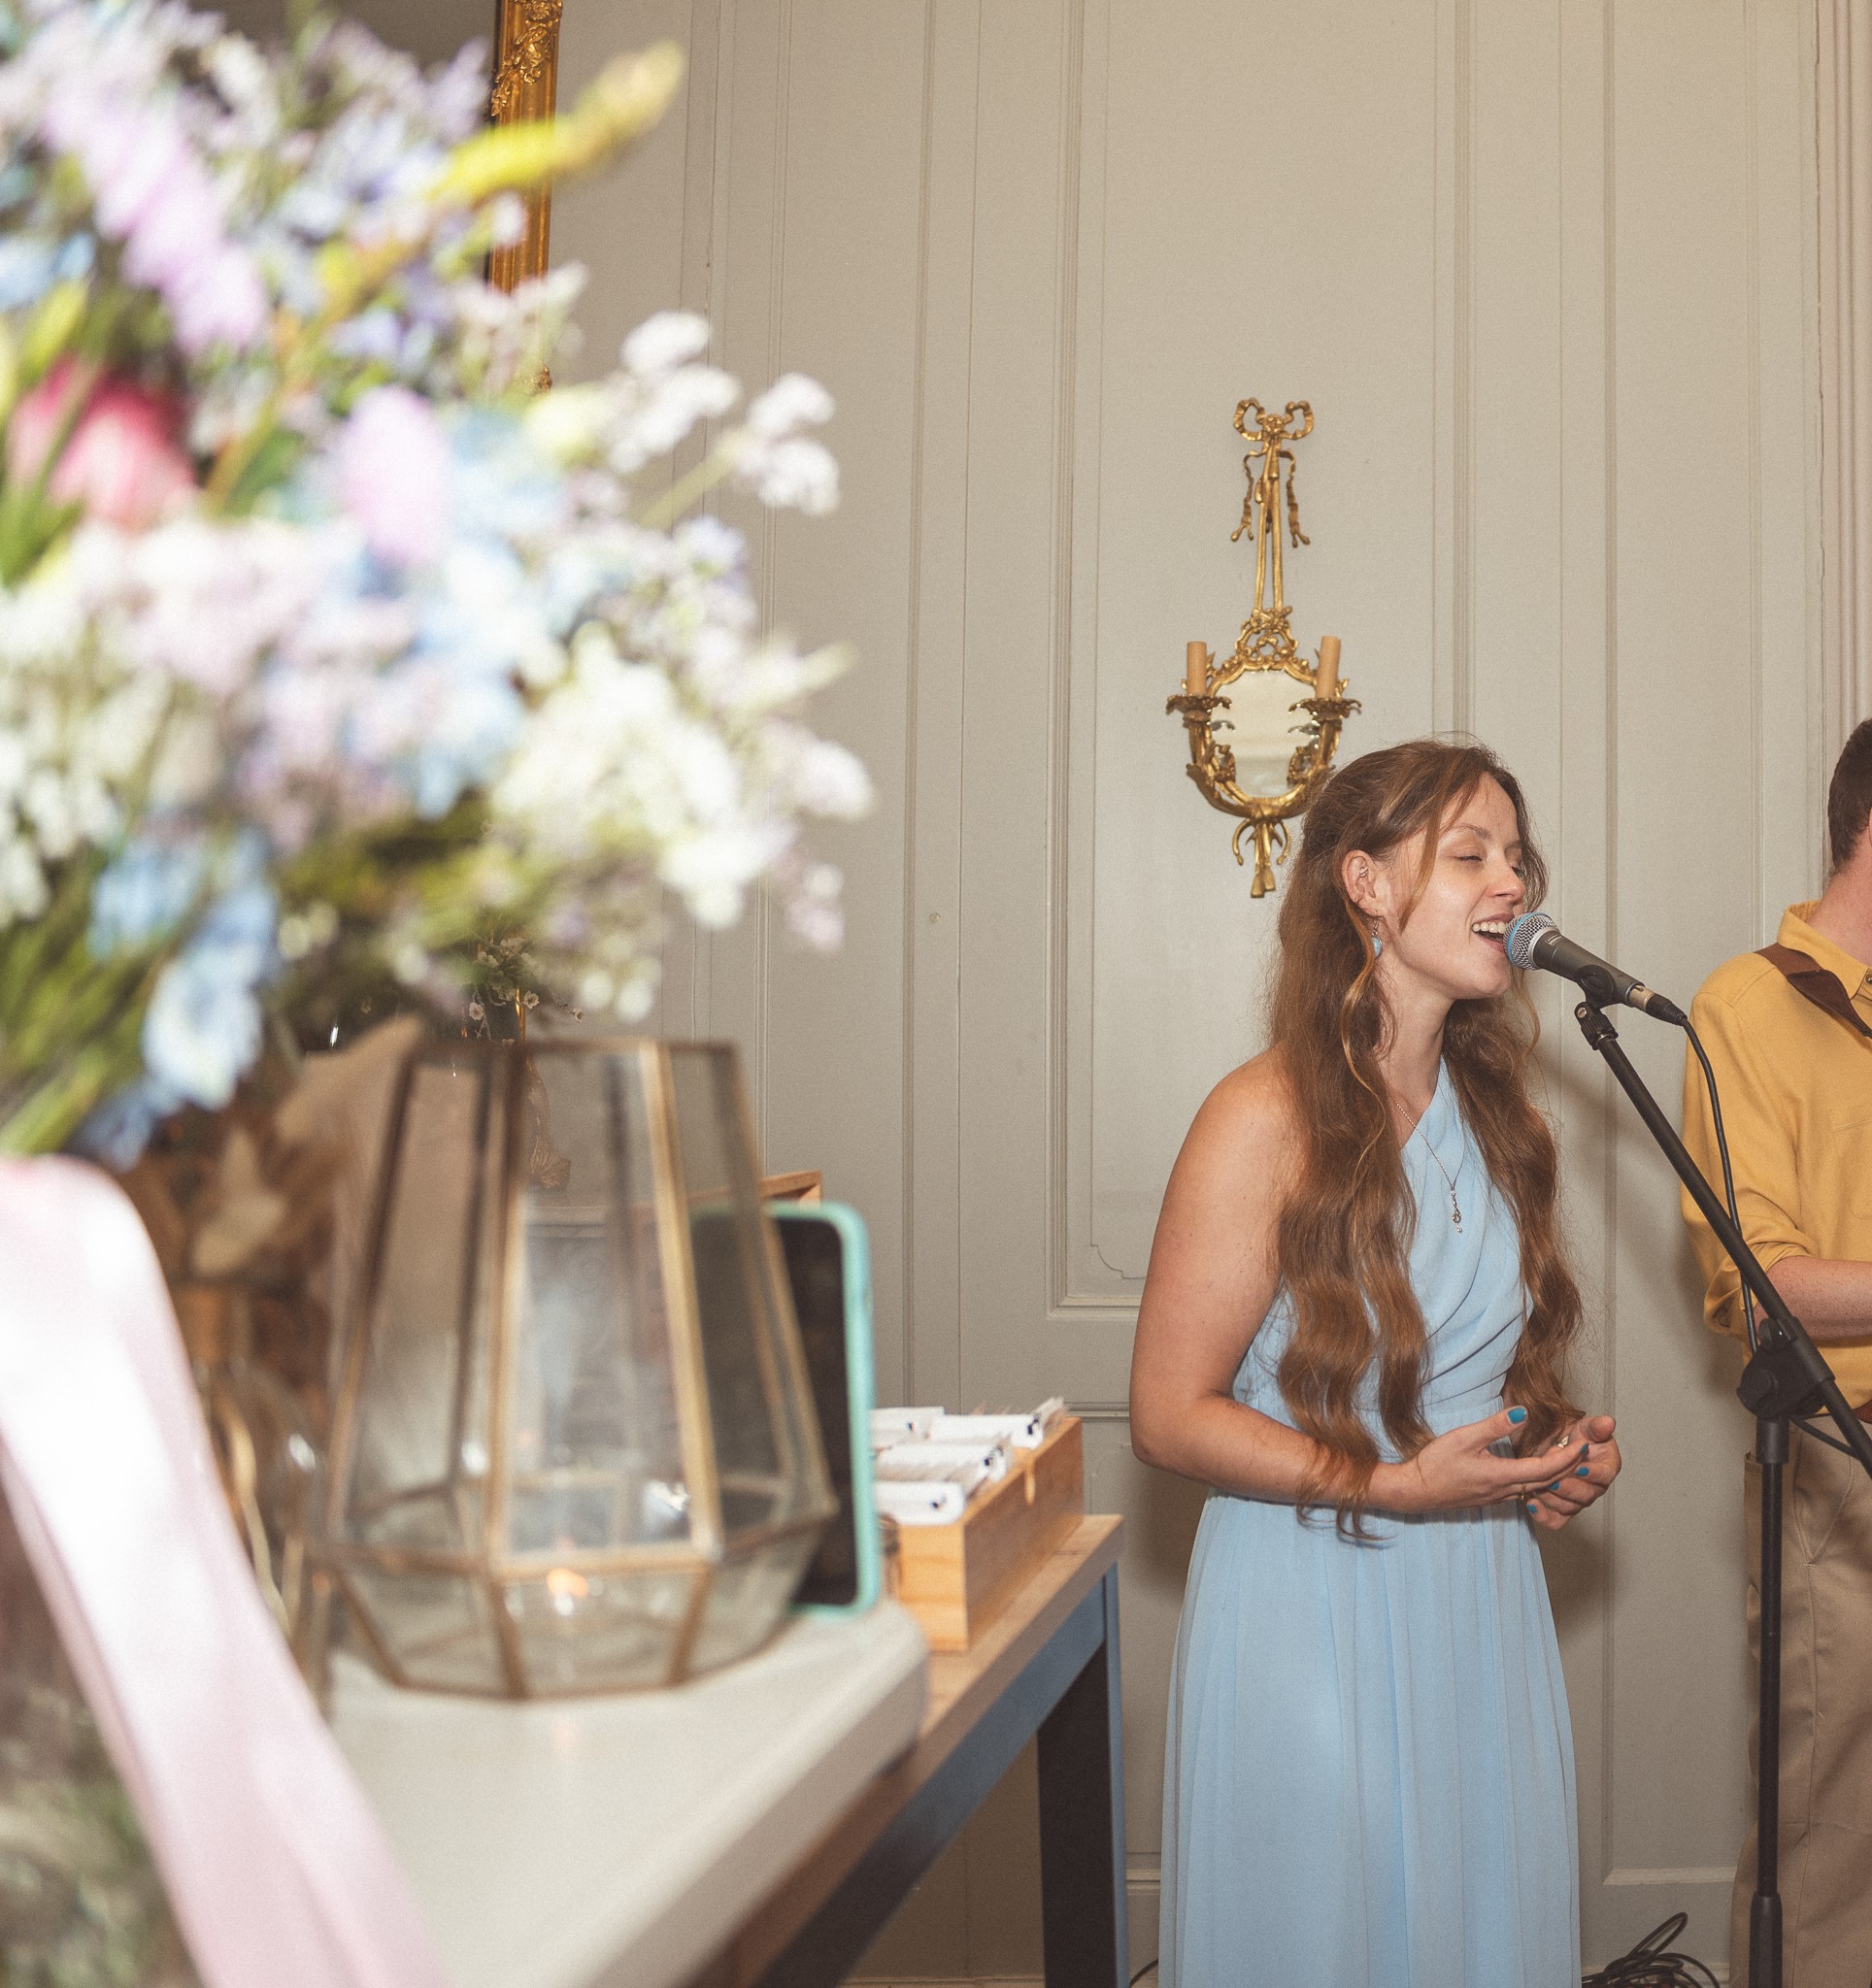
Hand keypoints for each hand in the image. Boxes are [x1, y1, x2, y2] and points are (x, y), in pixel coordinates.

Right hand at [1373, 1406, 1579, 1514]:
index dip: (1568, 1457)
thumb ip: (1494, 1426)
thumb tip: (1523, 1412)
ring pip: (1536, 1488)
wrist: (1416, 1491)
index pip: (1546, 1469)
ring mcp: (1498, 1497)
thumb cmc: (1436, 1464)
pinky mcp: (1491, 1497)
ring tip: (1568, 1458)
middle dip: (1569, 1466)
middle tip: (1585, 1449)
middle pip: (1547, 1481)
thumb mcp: (1463, 1438)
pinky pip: (1524, 1490)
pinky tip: (1539, 1471)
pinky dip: (1539, 1480)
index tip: (1584, 1444)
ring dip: (1556, 1474)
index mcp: (1501, 1475)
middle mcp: (1505, 1490)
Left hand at [1522, 1414, 1619, 1531]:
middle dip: (1568, 1488)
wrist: (1562, 1446)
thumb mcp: (1587, 1427)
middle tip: (1552, 1481)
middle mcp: (1595, 1487)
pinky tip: (1531, 1504)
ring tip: (1537, 1488)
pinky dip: (1544, 1516)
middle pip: (1586, 1495)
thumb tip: (1608, 1422)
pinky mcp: (1564, 1509)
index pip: (1604, 1475)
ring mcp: (1579, 1500)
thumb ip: (1597, 1426)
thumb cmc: (1579, 1436)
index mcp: (1607, 1467)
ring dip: (1553, 1499)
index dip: (1592, 1473)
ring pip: (1569, 1508)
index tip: (1579, 1468)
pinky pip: (1557, 1520)